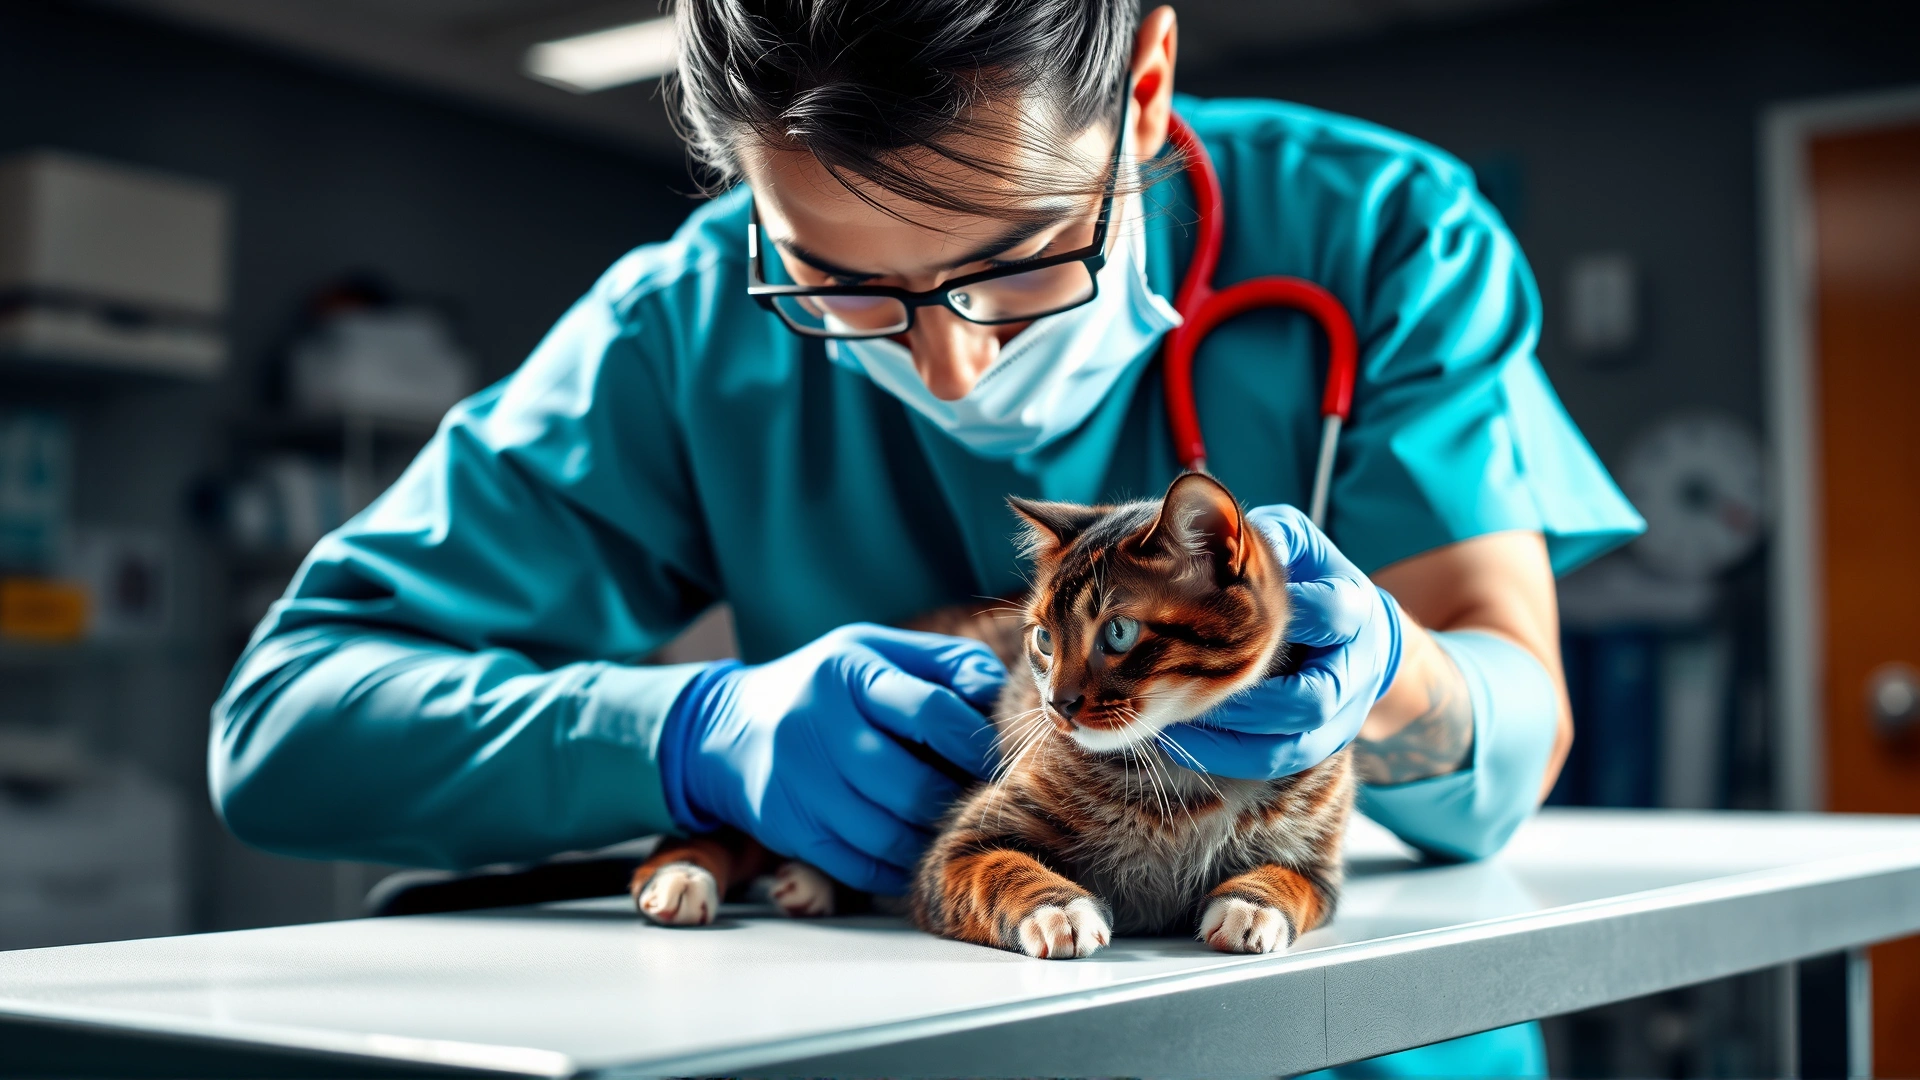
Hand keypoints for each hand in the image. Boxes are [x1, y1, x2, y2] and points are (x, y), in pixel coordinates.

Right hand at [660, 623, 1003, 893]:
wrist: (723, 730)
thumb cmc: (826, 686)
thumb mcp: (877, 652)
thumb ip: (945, 663)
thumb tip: (998, 694)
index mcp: (850, 671)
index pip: (931, 712)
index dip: (975, 743)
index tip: (998, 758)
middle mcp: (817, 725)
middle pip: (910, 786)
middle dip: (956, 801)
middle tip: (982, 804)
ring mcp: (798, 781)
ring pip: (886, 835)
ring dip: (930, 841)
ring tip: (950, 828)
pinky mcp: (786, 826)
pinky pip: (857, 866)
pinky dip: (895, 869)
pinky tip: (913, 852)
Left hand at [1163, 505, 1403, 779]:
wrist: (1356, 633)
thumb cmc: (1310, 577)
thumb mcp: (1297, 544)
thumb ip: (1267, 537)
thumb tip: (1215, 523)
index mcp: (1354, 607)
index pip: (1332, 614)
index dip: (1286, 616)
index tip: (1230, 615)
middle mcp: (1357, 667)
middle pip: (1315, 699)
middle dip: (1249, 702)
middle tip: (1186, 687)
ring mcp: (1344, 712)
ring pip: (1296, 744)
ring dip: (1232, 742)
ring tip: (1172, 725)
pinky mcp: (1322, 742)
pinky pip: (1278, 763)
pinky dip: (1229, 758)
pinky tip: (1182, 743)